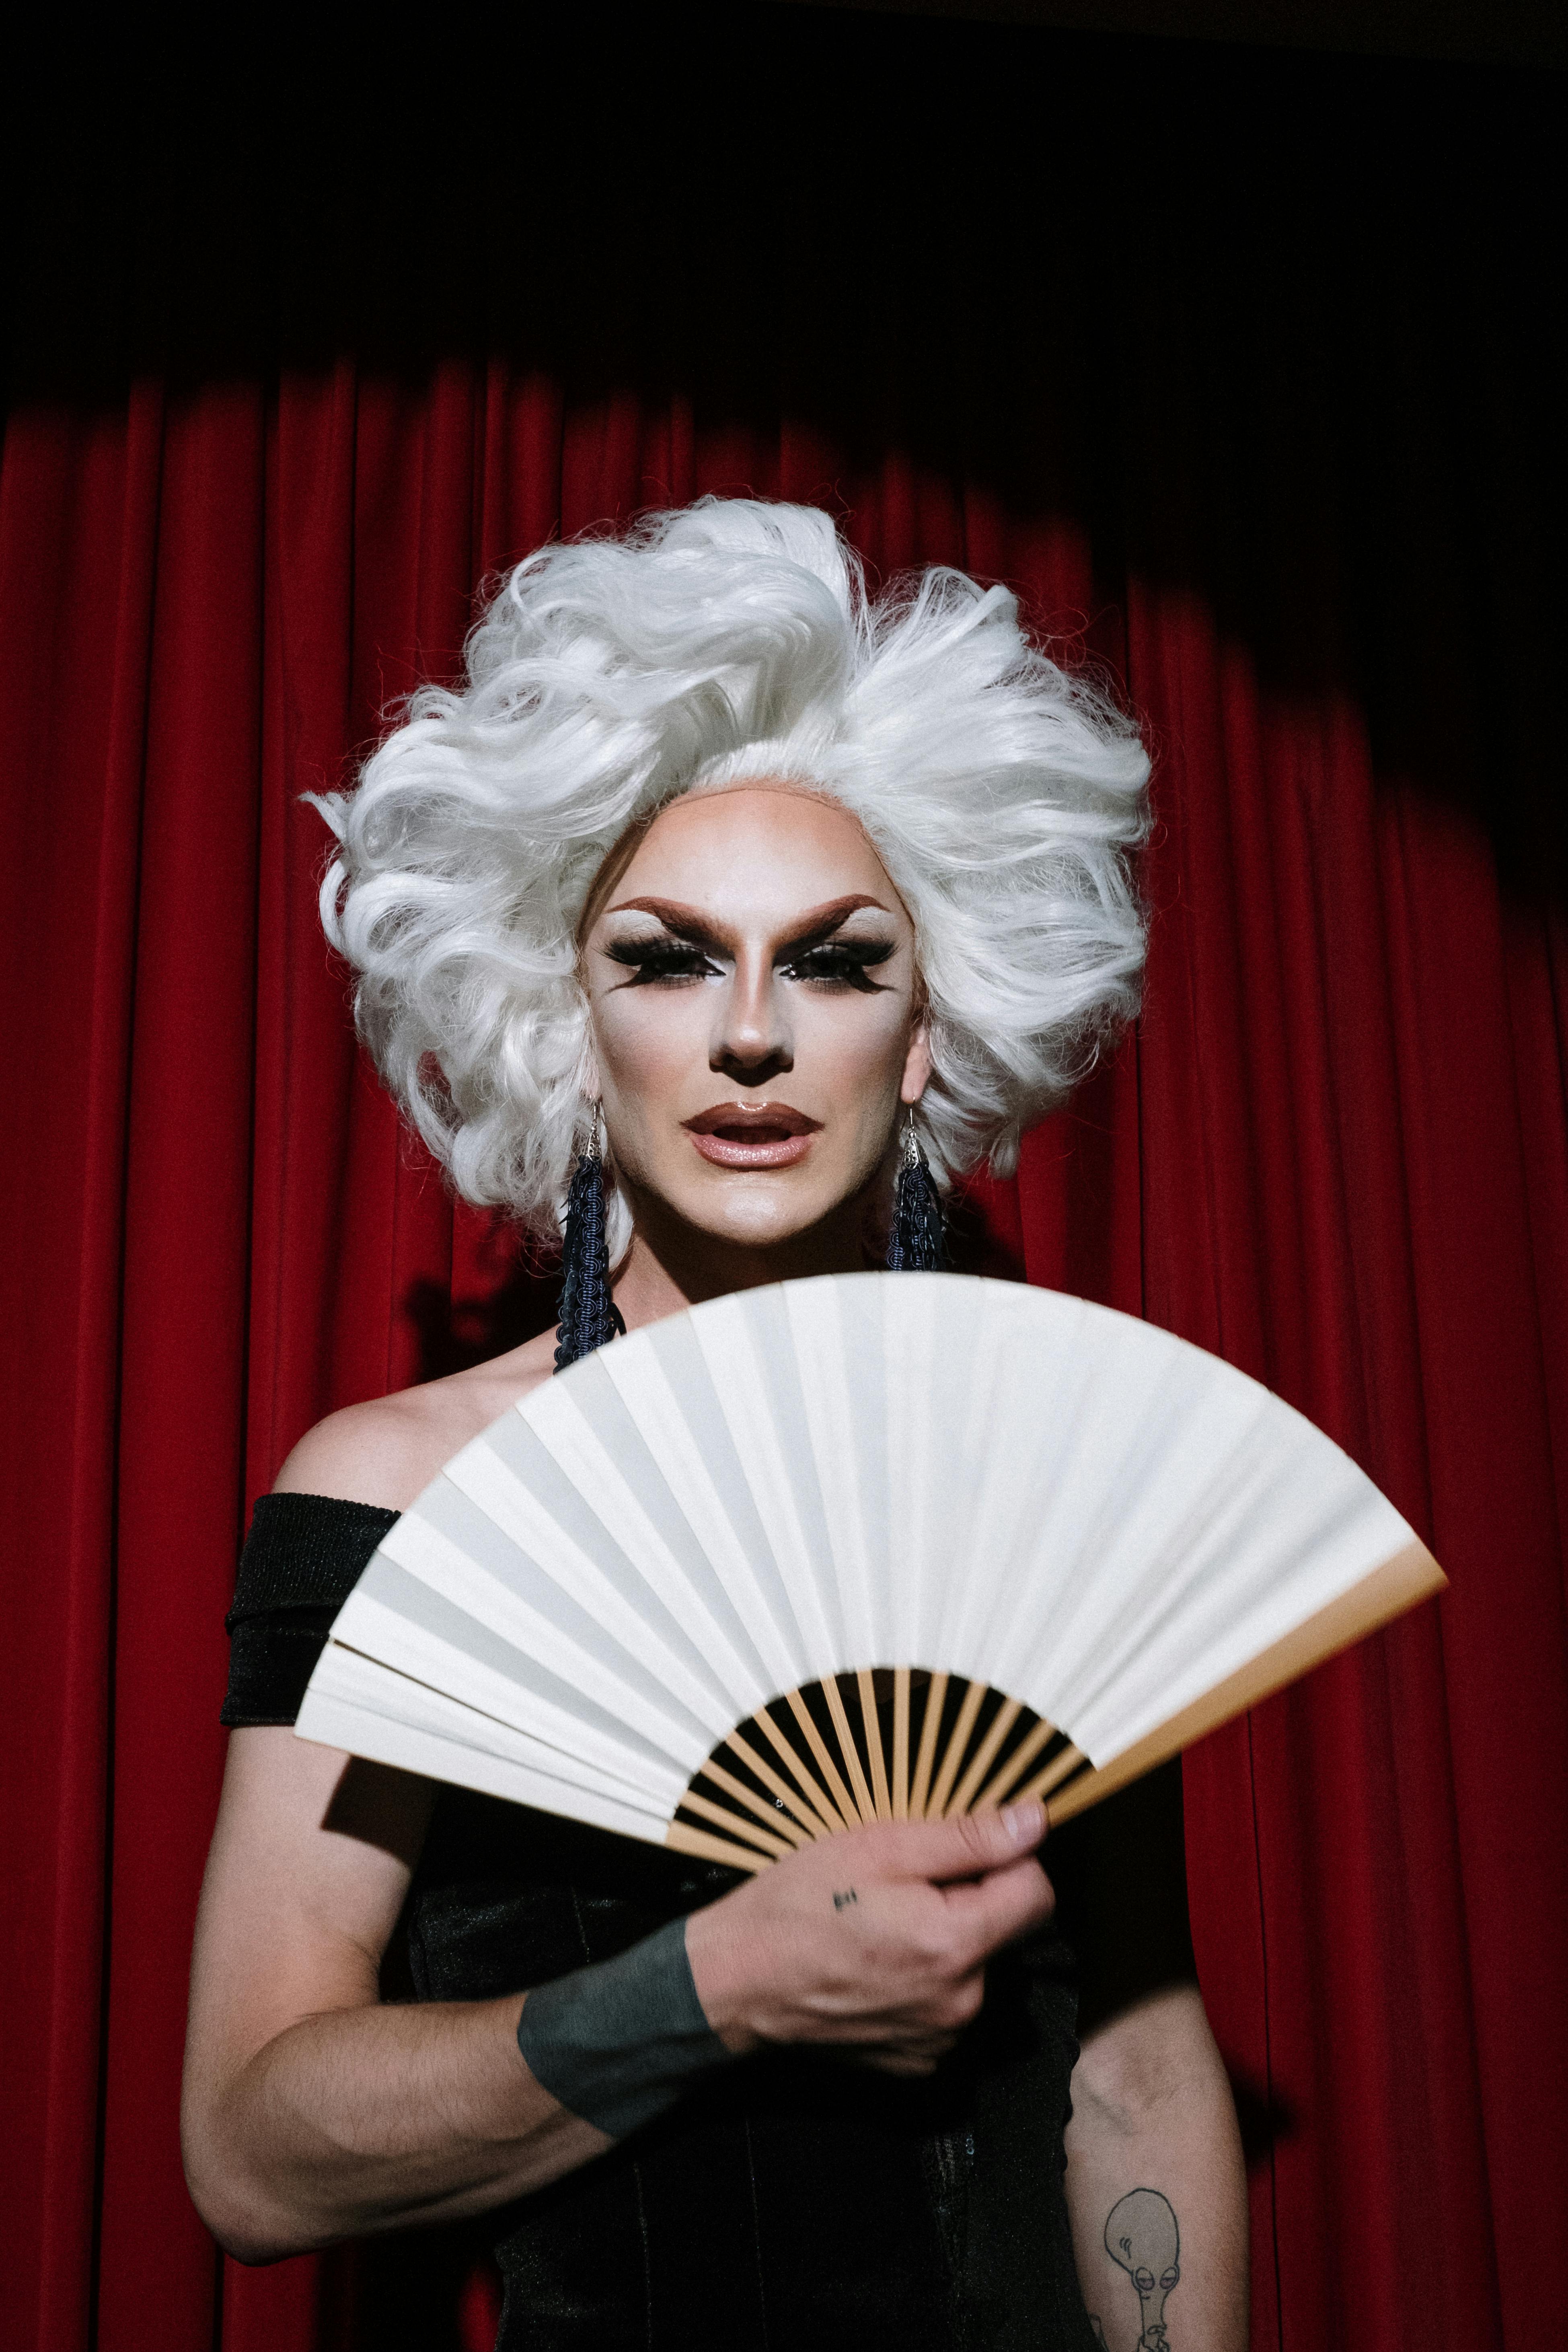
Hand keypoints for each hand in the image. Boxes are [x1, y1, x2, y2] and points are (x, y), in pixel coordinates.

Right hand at [684, 1803, 1052, 2076]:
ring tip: (882, 1923)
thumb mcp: (880, 1847)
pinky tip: (877, 1962)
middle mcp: (960, 2002)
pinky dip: (924, 1981)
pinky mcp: (915, 2059)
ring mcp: (938, 2038)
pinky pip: (945, 2006)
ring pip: (973, 1968)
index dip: (1009, 1860)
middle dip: (969, 1899)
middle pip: (1002, 1931)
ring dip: (946, 1940)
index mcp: (956, 1944)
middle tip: (902, 1884)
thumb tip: (1034, 1822)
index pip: (1037, 1893)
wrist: (736, 1981)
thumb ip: (968, 1838)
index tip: (964, 1849)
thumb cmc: (799, 1904)